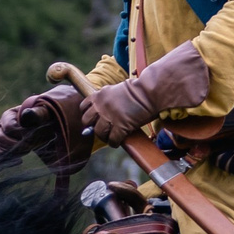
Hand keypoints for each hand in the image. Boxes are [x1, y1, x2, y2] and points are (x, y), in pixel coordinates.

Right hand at [0, 84, 87, 162]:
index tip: (35, 134)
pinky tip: (20, 160)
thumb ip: (37, 113)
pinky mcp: (5, 151)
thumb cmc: (45, 119)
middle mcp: (2, 128)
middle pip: (0, 139)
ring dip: (15, 152)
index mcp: (8, 116)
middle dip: (18, 145)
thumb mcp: (44, 114)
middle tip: (32, 145)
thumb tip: (28, 114)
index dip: (23, 134)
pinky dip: (7, 162)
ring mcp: (2, 140)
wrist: (47, 129)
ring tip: (28, 149)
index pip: (9, 127)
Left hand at [86, 42, 211, 144]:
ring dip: (104, 136)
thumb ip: (107, 100)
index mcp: (99, 94)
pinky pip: (112, 140)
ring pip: (99, 132)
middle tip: (102, 130)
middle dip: (93, 127)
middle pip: (87, 121)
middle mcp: (101, 105)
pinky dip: (115, 143)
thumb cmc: (139, 90)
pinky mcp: (120, 126)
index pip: (83, 107)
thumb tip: (102, 115)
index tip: (94, 120)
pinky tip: (118, 141)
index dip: (88, 115)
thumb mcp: (116, 90)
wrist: (150, 91)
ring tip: (111, 137)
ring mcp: (110, 116)